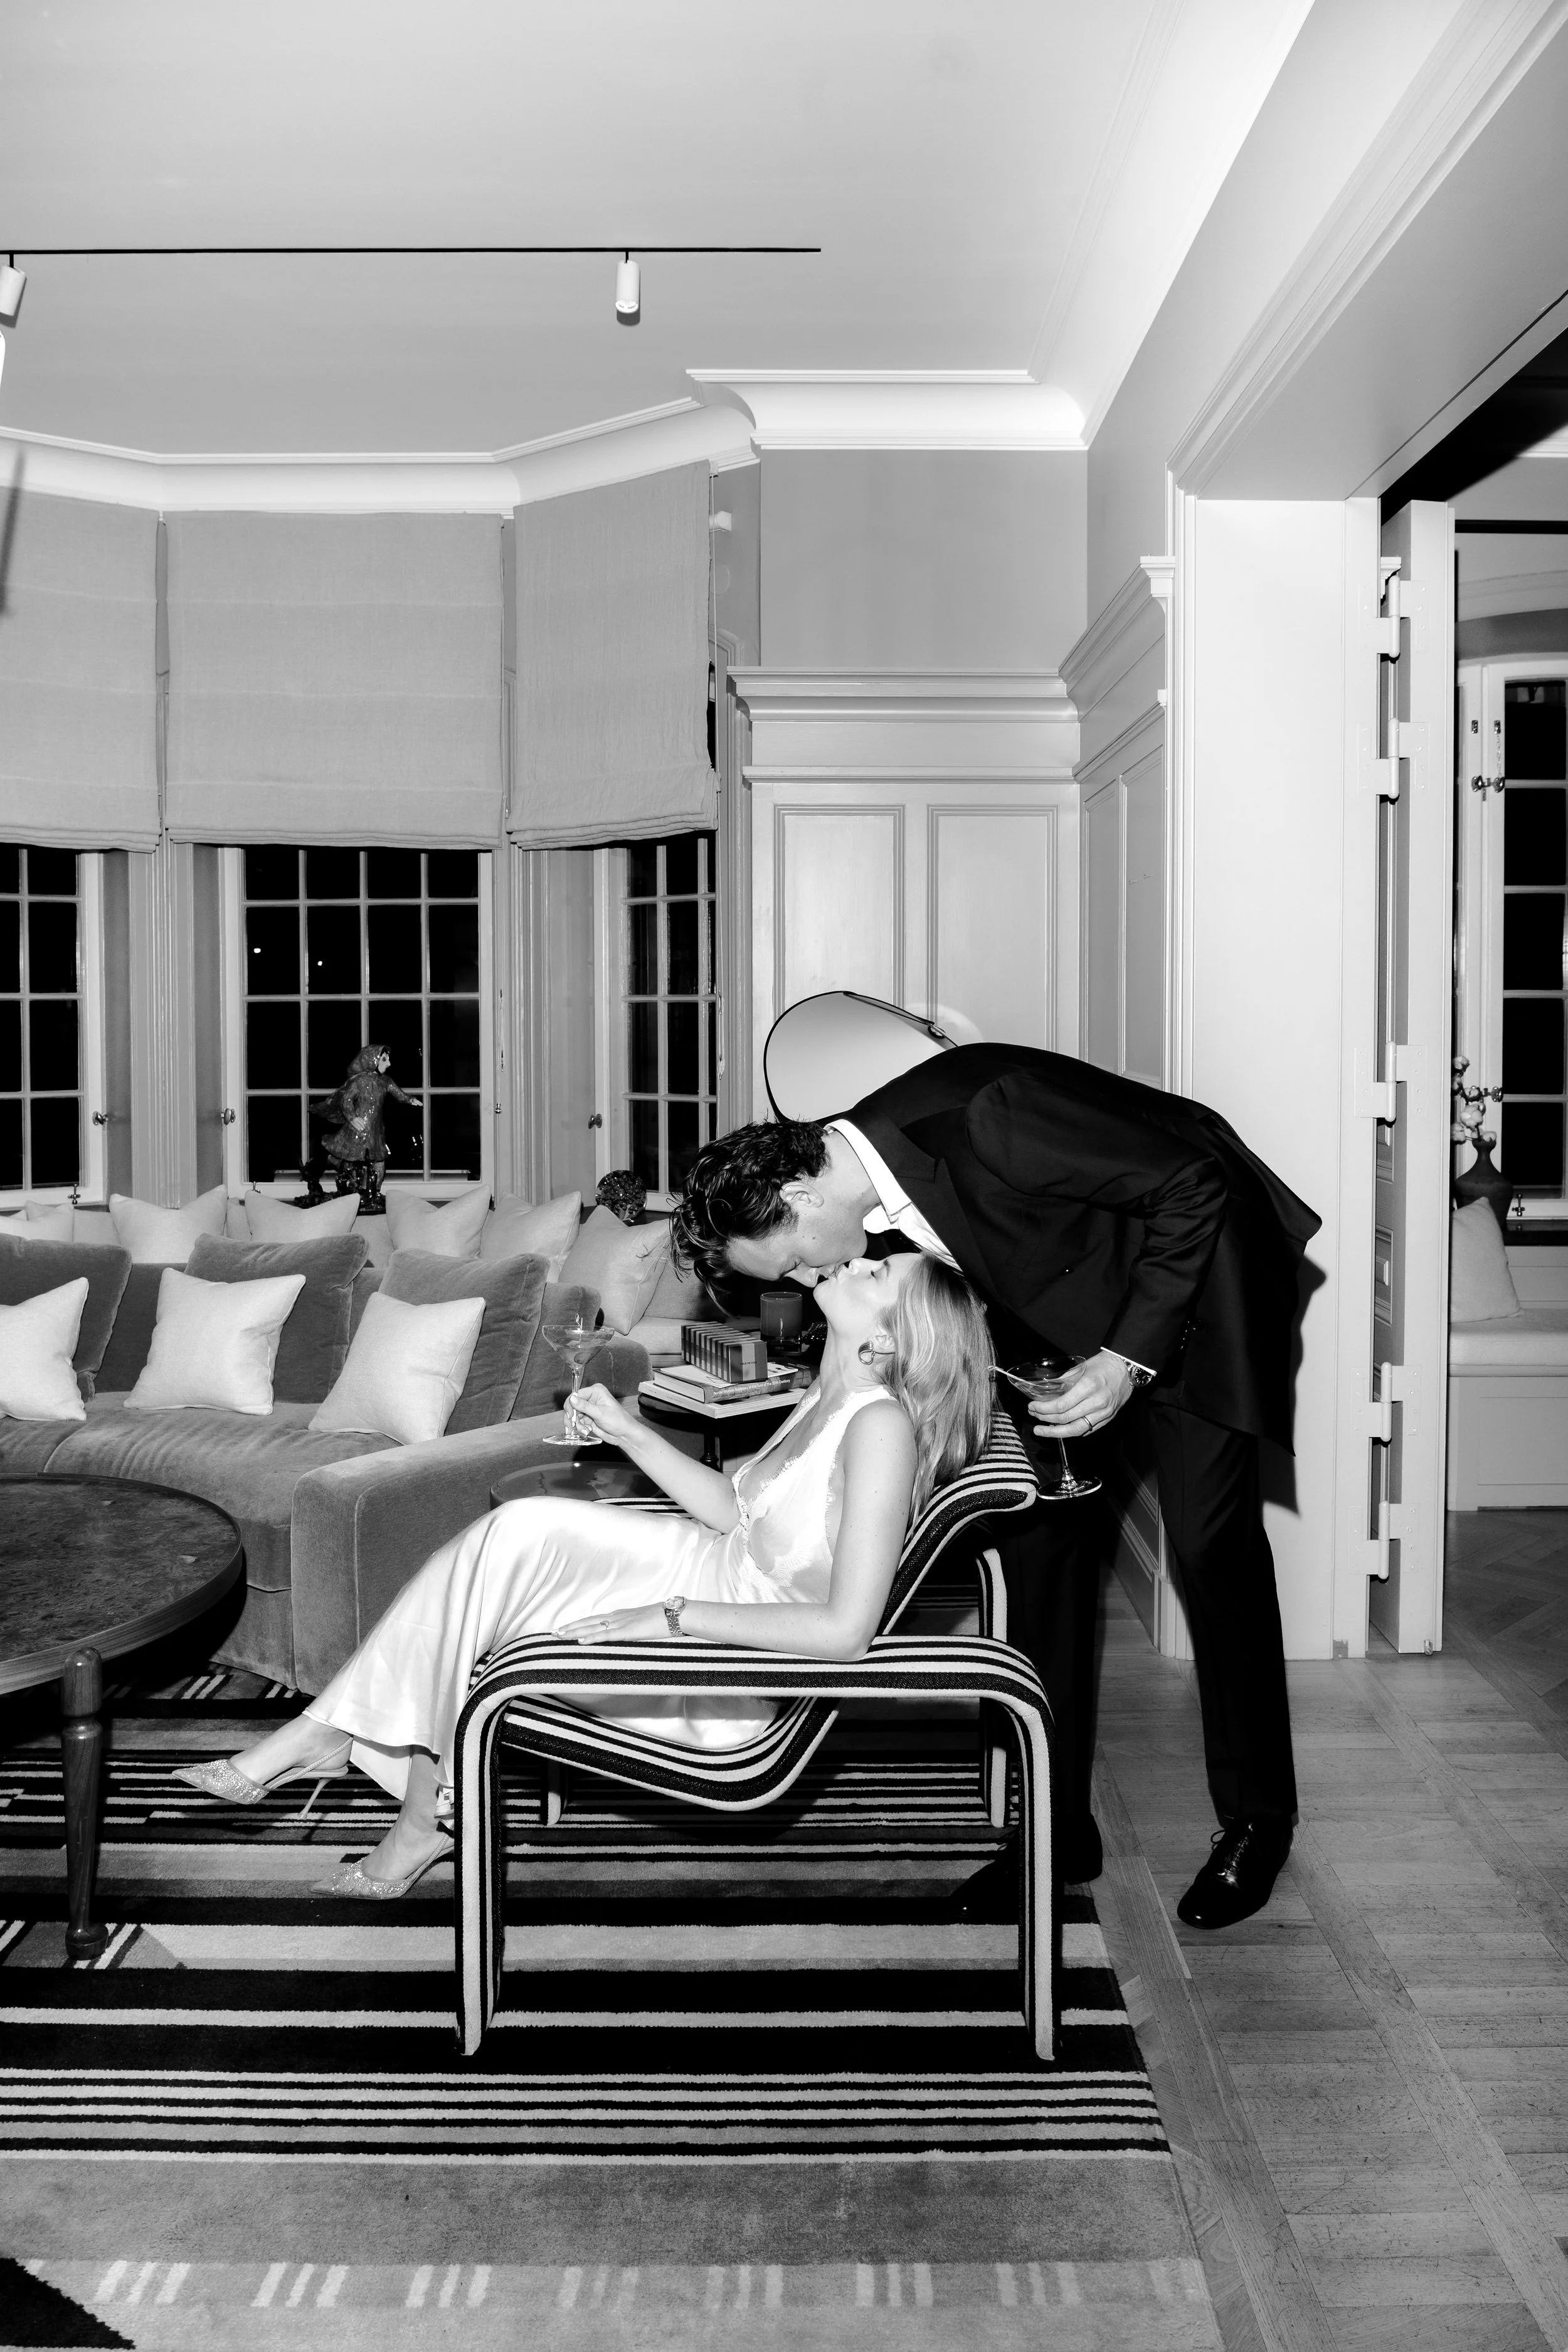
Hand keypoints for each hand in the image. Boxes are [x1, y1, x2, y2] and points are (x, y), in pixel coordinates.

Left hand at [558, 1603, 673, 1643]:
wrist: (679, 1614)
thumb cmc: (666, 1619)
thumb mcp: (646, 1624)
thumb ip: (635, 1628)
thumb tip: (631, 1634)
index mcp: (622, 1615)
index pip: (595, 1619)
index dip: (579, 1624)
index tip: (565, 1628)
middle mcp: (618, 1617)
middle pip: (588, 1621)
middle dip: (570, 1627)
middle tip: (553, 1633)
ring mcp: (622, 1623)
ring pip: (593, 1627)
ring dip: (574, 1632)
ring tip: (559, 1635)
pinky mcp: (629, 1631)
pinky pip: (606, 1635)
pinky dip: (592, 1638)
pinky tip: (581, 1641)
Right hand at [569, 1383, 637, 1446]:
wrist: (624, 1434)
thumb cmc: (619, 1421)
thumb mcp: (600, 1413)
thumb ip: (584, 1406)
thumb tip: (572, 1399)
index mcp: (596, 1391)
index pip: (576, 1394)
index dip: (570, 1405)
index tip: (570, 1416)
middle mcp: (591, 1398)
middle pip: (572, 1406)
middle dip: (572, 1418)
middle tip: (573, 1426)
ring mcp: (589, 1409)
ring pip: (573, 1416)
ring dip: (577, 1425)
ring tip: (585, 1431)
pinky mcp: (588, 1418)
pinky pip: (577, 1423)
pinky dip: (579, 1428)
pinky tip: (587, 1431)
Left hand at [1026, 1348, 1134, 1437]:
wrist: (1126, 1369)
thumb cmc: (1104, 1365)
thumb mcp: (1081, 1368)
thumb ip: (1064, 1382)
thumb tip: (1045, 1392)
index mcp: (1088, 1387)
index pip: (1061, 1405)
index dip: (1043, 1409)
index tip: (1033, 1406)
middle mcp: (1097, 1402)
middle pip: (1065, 1418)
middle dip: (1045, 1419)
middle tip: (1034, 1416)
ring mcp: (1104, 1413)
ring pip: (1075, 1429)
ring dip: (1055, 1432)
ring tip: (1041, 1430)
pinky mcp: (1107, 1418)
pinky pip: (1086, 1430)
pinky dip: (1071, 1431)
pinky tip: (1059, 1430)